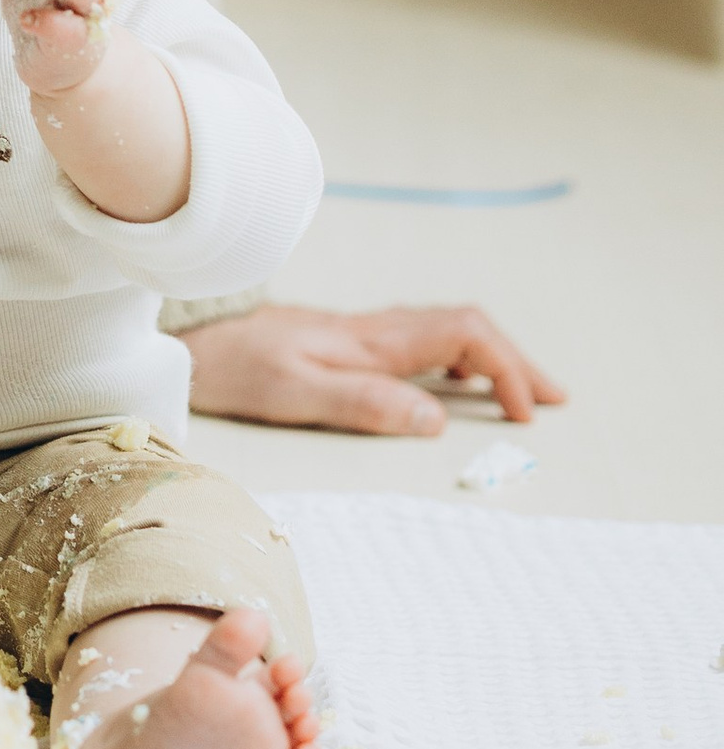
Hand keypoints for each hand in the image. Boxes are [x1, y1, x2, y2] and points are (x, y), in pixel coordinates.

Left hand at [181, 300, 568, 437]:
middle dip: (516, 362)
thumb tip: (437, 420)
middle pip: (468, 329)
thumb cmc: (240, 367)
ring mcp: (364, 333)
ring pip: (448, 332)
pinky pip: (422, 341)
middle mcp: (377, 329)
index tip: (526, 413)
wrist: (195, 337)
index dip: (507, 368)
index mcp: (375, 340)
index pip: (466, 334)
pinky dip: (458, 358)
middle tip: (553, 400)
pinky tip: (456, 382)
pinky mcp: (348, 342)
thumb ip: (366, 403)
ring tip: (520, 395)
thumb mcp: (298, 392)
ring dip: (491, 359)